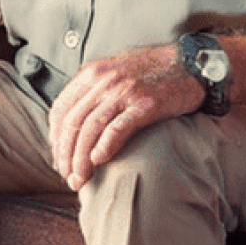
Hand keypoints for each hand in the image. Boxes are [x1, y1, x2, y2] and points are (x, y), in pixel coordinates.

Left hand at [48, 44, 204, 190]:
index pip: (60, 109)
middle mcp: (104, 79)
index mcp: (92, 72)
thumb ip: (95, 90)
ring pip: (90, 129)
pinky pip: (117, 128)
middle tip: (68, 177)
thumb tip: (76, 124)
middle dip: (65, 155)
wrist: (190, 65)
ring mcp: (124, 91)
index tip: (59, 159)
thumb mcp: (116, 72)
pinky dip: (104, 147)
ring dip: (80, 159)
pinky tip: (99, 162)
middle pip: (73, 123)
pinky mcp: (145, 104)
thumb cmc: (154, 72)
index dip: (55, 139)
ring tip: (80, 179)